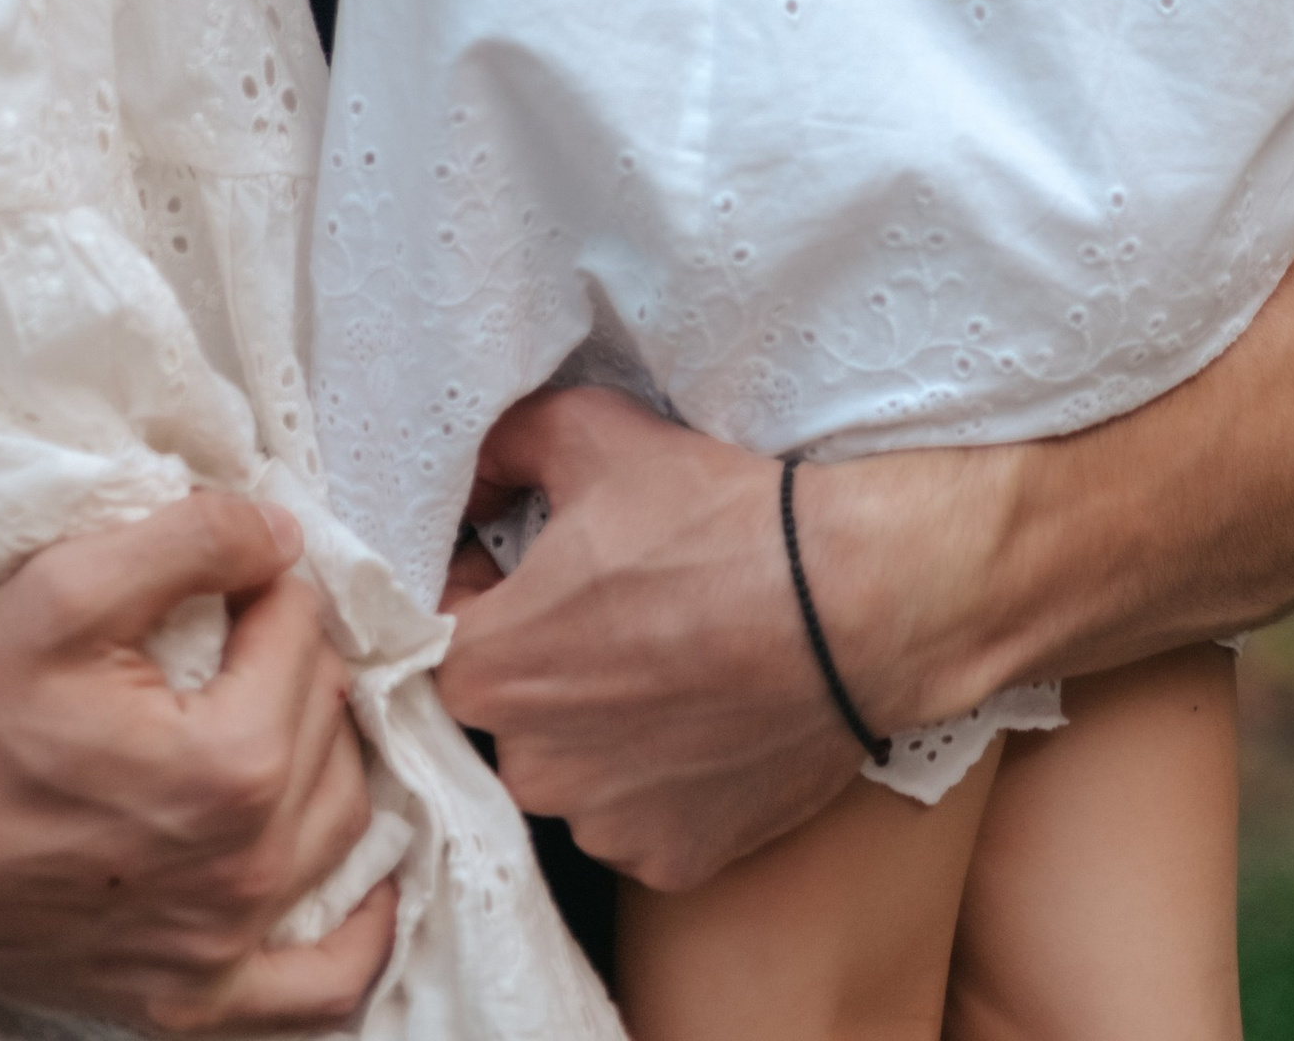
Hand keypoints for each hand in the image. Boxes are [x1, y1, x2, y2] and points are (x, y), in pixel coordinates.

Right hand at [0, 494, 394, 1032]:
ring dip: (331, 761)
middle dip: (298, 662)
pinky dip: (358, 933)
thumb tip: (280, 532)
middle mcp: (240, 874)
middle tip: (242, 630)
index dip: (269, 584)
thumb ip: (193, 540)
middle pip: (332, 729)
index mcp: (226, 768)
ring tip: (283, 712)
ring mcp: (215, 953)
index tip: (226, 572)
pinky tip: (361, 881)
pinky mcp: (183, 1001)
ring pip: (343, 833)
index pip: (304, 635)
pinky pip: (320, 989)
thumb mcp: (65, 587)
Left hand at [438, 388, 865, 890]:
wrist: (850, 603)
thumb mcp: (587, 433)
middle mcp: (529, 767)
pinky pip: (638, 816)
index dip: (485, 583)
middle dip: (543, 658)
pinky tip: (703, 716)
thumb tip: (472, 475)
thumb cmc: (714, 519)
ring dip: (599, 724)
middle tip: (613, 607)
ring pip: (572, 768)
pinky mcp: (672, 860)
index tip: (535, 561)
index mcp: (488, 670)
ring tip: (668, 660)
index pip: (442, 626)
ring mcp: (603, 825)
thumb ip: (502, 447)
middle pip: (508, 705)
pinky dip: (660, 777)